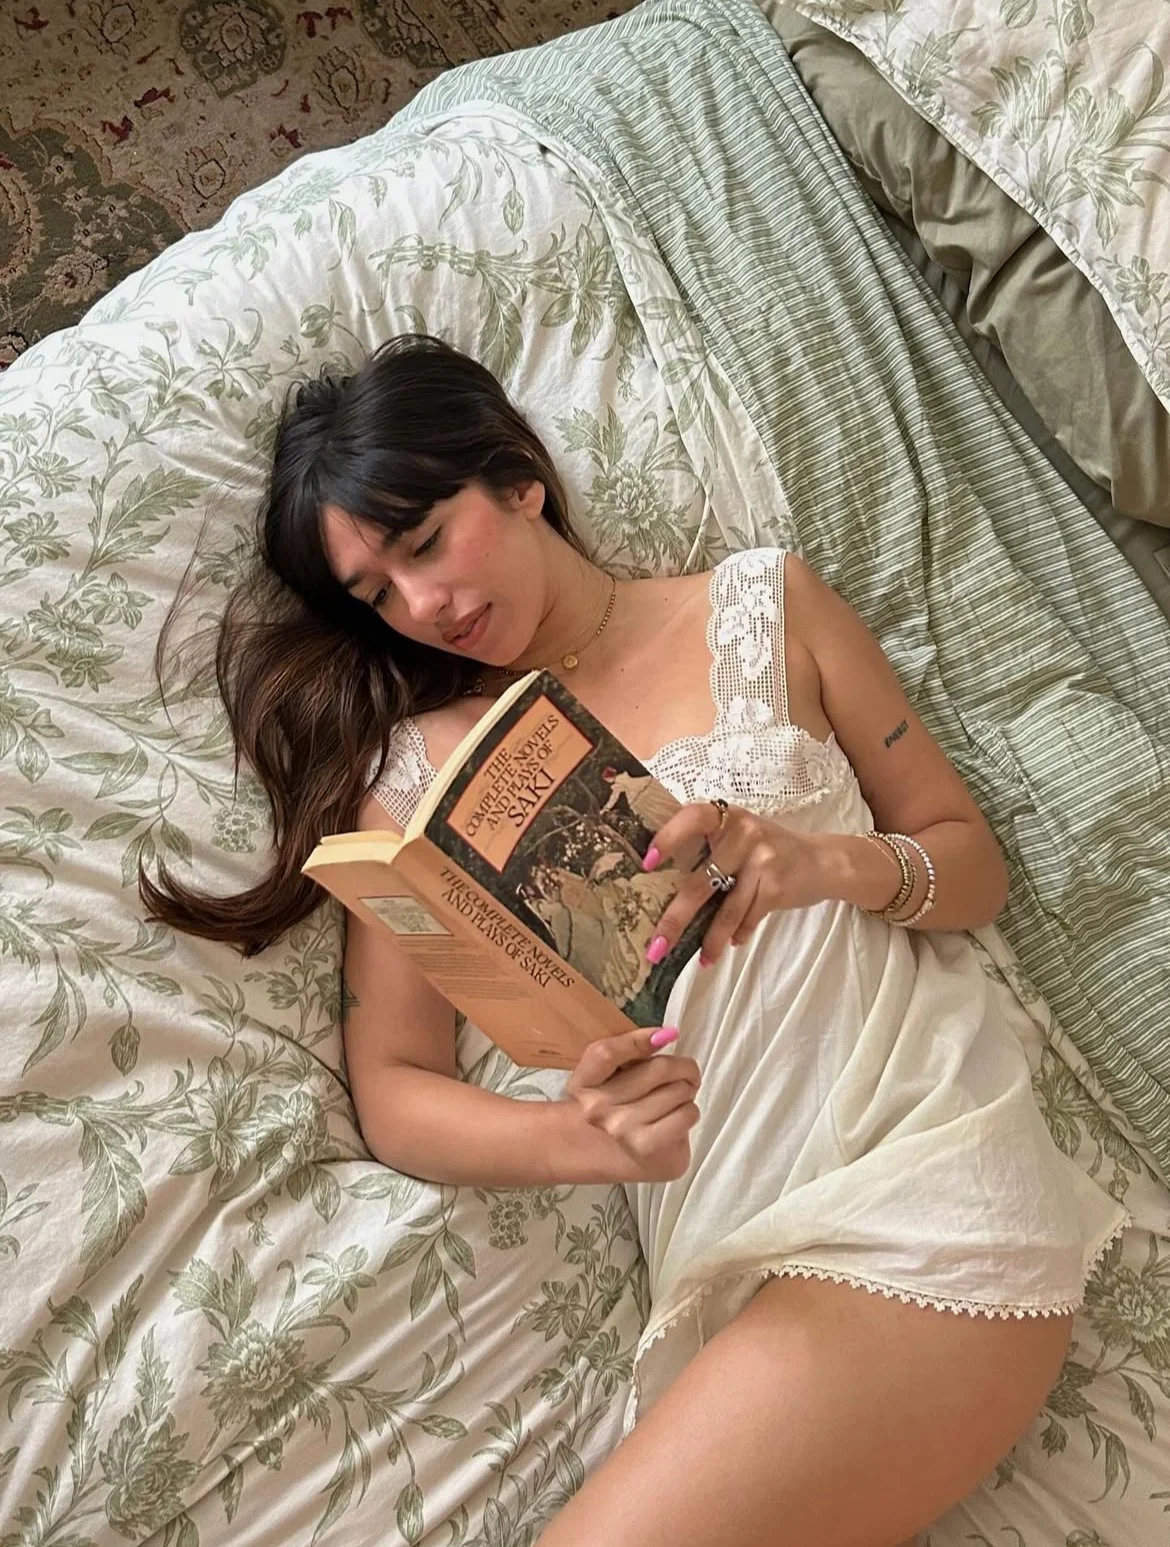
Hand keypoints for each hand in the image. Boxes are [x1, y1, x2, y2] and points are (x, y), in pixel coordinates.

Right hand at [566, 1027, 700, 1182]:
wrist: (622, 1155)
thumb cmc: (626, 1105)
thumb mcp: (617, 1074)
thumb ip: (632, 1049)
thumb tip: (666, 1034)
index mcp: (583, 1083)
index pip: (605, 1053)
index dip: (639, 1039)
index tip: (665, 1036)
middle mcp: (596, 1108)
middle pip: (658, 1067)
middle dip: (683, 1067)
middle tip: (685, 1073)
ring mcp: (621, 1129)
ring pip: (679, 1090)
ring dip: (687, 1091)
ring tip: (675, 1099)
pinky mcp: (647, 1147)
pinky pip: (686, 1113)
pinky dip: (690, 1112)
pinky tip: (677, 1118)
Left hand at [645, 800, 829, 965]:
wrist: (824, 860)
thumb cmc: (769, 851)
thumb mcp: (741, 836)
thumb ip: (711, 849)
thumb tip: (664, 888)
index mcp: (727, 817)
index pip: (691, 816)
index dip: (668, 837)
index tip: (647, 863)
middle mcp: (742, 833)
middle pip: (699, 882)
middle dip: (675, 920)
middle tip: (656, 947)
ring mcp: (761, 859)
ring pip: (725, 910)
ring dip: (711, 941)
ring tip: (701, 961)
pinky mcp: (775, 885)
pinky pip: (747, 918)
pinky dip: (738, 935)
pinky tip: (731, 945)